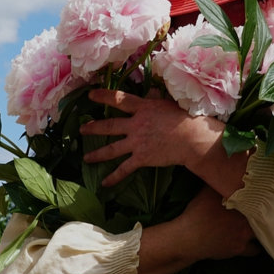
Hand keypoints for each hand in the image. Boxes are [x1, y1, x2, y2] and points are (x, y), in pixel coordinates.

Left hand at [80, 89, 248, 195]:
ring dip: (97, 154)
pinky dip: (114, 177)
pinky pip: (124, 169)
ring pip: (112, 149)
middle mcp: (136, 124)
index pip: (119, 100)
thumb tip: (149, 91)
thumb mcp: (167, 103)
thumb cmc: (184, 118)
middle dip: (93, 128)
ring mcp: (137, 142)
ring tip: (86, 158)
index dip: (103, 96)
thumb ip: (154, 98)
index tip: (91, 95)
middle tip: (81, 129)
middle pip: (109, 125)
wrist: (192, 138)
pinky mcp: (142, 158)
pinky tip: (104, 183)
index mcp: (142, 108)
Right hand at [136, 187, 258, 273]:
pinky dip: (255, 247)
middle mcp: (247, 221)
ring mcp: (244, 237)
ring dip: (261, 230)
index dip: (263, 198)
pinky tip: (254, 244)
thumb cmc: (197, 213)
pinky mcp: (239, 250)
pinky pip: (254, 250)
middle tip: (266, 211)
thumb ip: (221, 183)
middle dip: (264, 214)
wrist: (188, 237)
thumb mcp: (207, 192)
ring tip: (261, 226)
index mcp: (242, 205)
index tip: (266, 196)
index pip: (260, 200)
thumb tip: (228, 172)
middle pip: (264, 217)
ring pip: (261, 234)